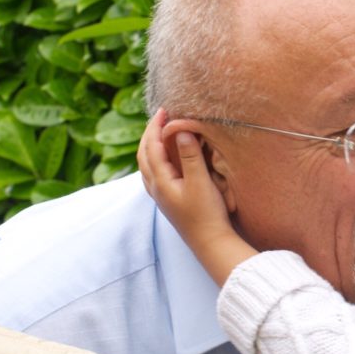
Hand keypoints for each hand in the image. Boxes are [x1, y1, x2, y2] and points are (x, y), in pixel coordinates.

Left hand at [138, 108, 256, 284]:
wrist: (210, 242)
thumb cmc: (207, 213)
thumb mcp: (201, 182)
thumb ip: (190, 156)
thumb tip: (181, 131)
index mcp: (160, 181)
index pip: (152, 147)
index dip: (156, 127)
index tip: (164, 110)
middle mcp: (156, 187)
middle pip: (144, 155)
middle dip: (149, 133)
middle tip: (161, 116)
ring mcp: (161, 195)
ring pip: (147, 165)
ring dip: (151, 145)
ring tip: (161, 132)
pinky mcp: (169, 200)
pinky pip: (155, 173)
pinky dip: (157, 158)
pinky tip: (166, 158)